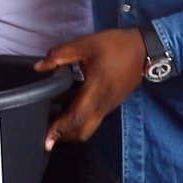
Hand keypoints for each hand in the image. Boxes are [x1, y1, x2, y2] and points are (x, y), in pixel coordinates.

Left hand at [34, 29, 145, 149]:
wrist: (143, 49)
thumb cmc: (115, 47)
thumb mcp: (84, 45)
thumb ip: (60, 55)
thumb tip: (39, 67)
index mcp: (96, 91)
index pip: (76, 117)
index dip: (60, 129)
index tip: (46, 137)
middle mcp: (103, 104)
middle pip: (82, 131)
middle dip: (64, 135)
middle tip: (46, 132)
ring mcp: (108, 105)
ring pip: (88, 125)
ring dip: (70, 126)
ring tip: (52, 116)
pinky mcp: (111, 102)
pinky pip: (93, 116)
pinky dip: (79, 116)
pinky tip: (66, 101)